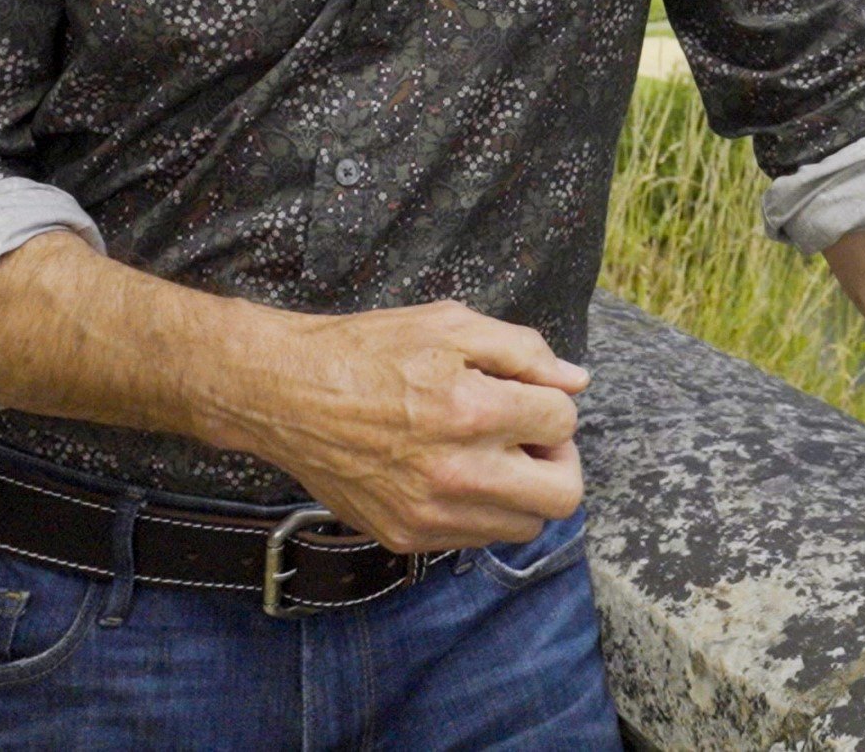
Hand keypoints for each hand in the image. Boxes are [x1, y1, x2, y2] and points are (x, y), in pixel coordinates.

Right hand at [234, 299, 588, 552]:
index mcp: (471, 410)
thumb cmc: (368, 351)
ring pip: (525, 526)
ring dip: (522, 490)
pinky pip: (476, 539)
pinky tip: (453, 472)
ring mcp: (431, 513)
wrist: (288, 394)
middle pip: (563, 496)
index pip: (563, 422)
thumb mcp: (449, 325)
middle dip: (558, 461)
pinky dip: (481, 509)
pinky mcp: (407, 537)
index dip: (552, 402)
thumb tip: (576, 381)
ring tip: (486, 454)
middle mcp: (456, 473)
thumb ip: (522, 350)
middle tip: (528, 438)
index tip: (527, 397)